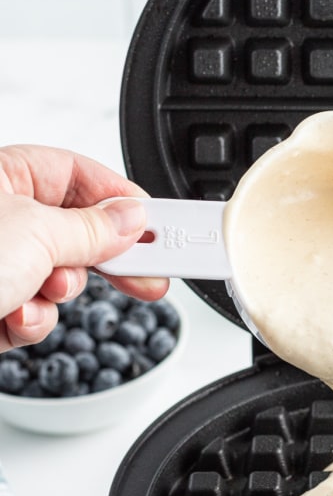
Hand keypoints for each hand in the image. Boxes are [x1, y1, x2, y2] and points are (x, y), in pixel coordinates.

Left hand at [0, 145, 168, 351]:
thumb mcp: (36, 235)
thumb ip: (94, 227)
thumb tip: (132, 217)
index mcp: (2, 175)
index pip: (78, 175)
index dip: (121, 199)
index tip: (155, 224)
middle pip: (75, 229)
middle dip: (102, 256)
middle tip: (149, 272)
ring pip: (57, 277)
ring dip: (56, 294)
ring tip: (38, 294)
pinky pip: (32, 311)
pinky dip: (30, 320)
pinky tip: (12, 318)